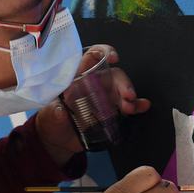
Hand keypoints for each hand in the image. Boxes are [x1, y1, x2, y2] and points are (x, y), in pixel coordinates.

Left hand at [36, 45, 150, 164]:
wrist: (58, 139)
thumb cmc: (52, 120)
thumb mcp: (50, 115)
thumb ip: (55, 112)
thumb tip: (61, 111)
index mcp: (78, 78)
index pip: (91, 57)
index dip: (103, 53)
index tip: (113, 58)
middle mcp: (94, 83)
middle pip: (113, 75)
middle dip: (122, 83)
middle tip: (127, 96)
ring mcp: (105, 97)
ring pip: (122, 89)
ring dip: (129, 96)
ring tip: (130, 107)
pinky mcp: (112, 111)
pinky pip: (127, 105)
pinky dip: (137, 105)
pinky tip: (143, 106)